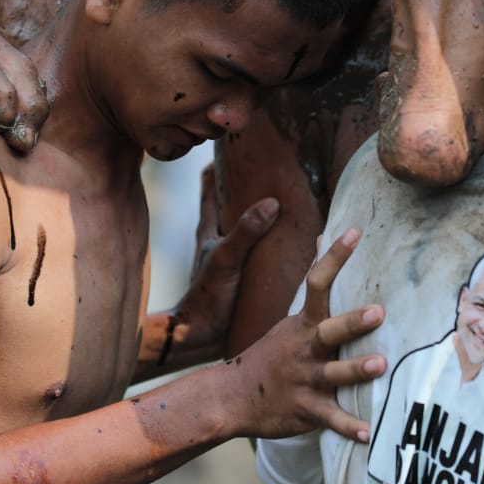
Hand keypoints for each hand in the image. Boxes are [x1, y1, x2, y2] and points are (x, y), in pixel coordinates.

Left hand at [178, 166, 279, 353]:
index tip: (239, 144)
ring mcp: (227, 257)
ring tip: (286, 197)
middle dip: (245, 182)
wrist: (197, 339)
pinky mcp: (238, 275)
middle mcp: (216, 239)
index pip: (211, 184)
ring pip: (240, 224)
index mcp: (209, 229)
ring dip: (257, 211)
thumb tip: (270, 203)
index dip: (221, 162)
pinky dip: (266, 238)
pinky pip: (254, 248)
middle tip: (270, 165)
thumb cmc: (207, 298)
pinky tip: (286, 241)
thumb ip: (246, 232)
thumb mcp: (227, 260)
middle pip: (228, 200)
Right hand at [232, 228, 385, 442]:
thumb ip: (314, 284)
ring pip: (333, 374)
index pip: (317, 282)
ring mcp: (305, 380)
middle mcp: (305, 349)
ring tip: (379, 365)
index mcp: (303, 324)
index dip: (335, 256)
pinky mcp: (305, 410)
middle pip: (329, 330)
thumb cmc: (272, 354)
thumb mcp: (290, 318)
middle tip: (379, 312)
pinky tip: (369, 434)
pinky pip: (330, 419)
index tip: (356, 232)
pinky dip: (348, 427)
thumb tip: (323, 238)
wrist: (233, 396)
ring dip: (356, 370)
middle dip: (353, 322)